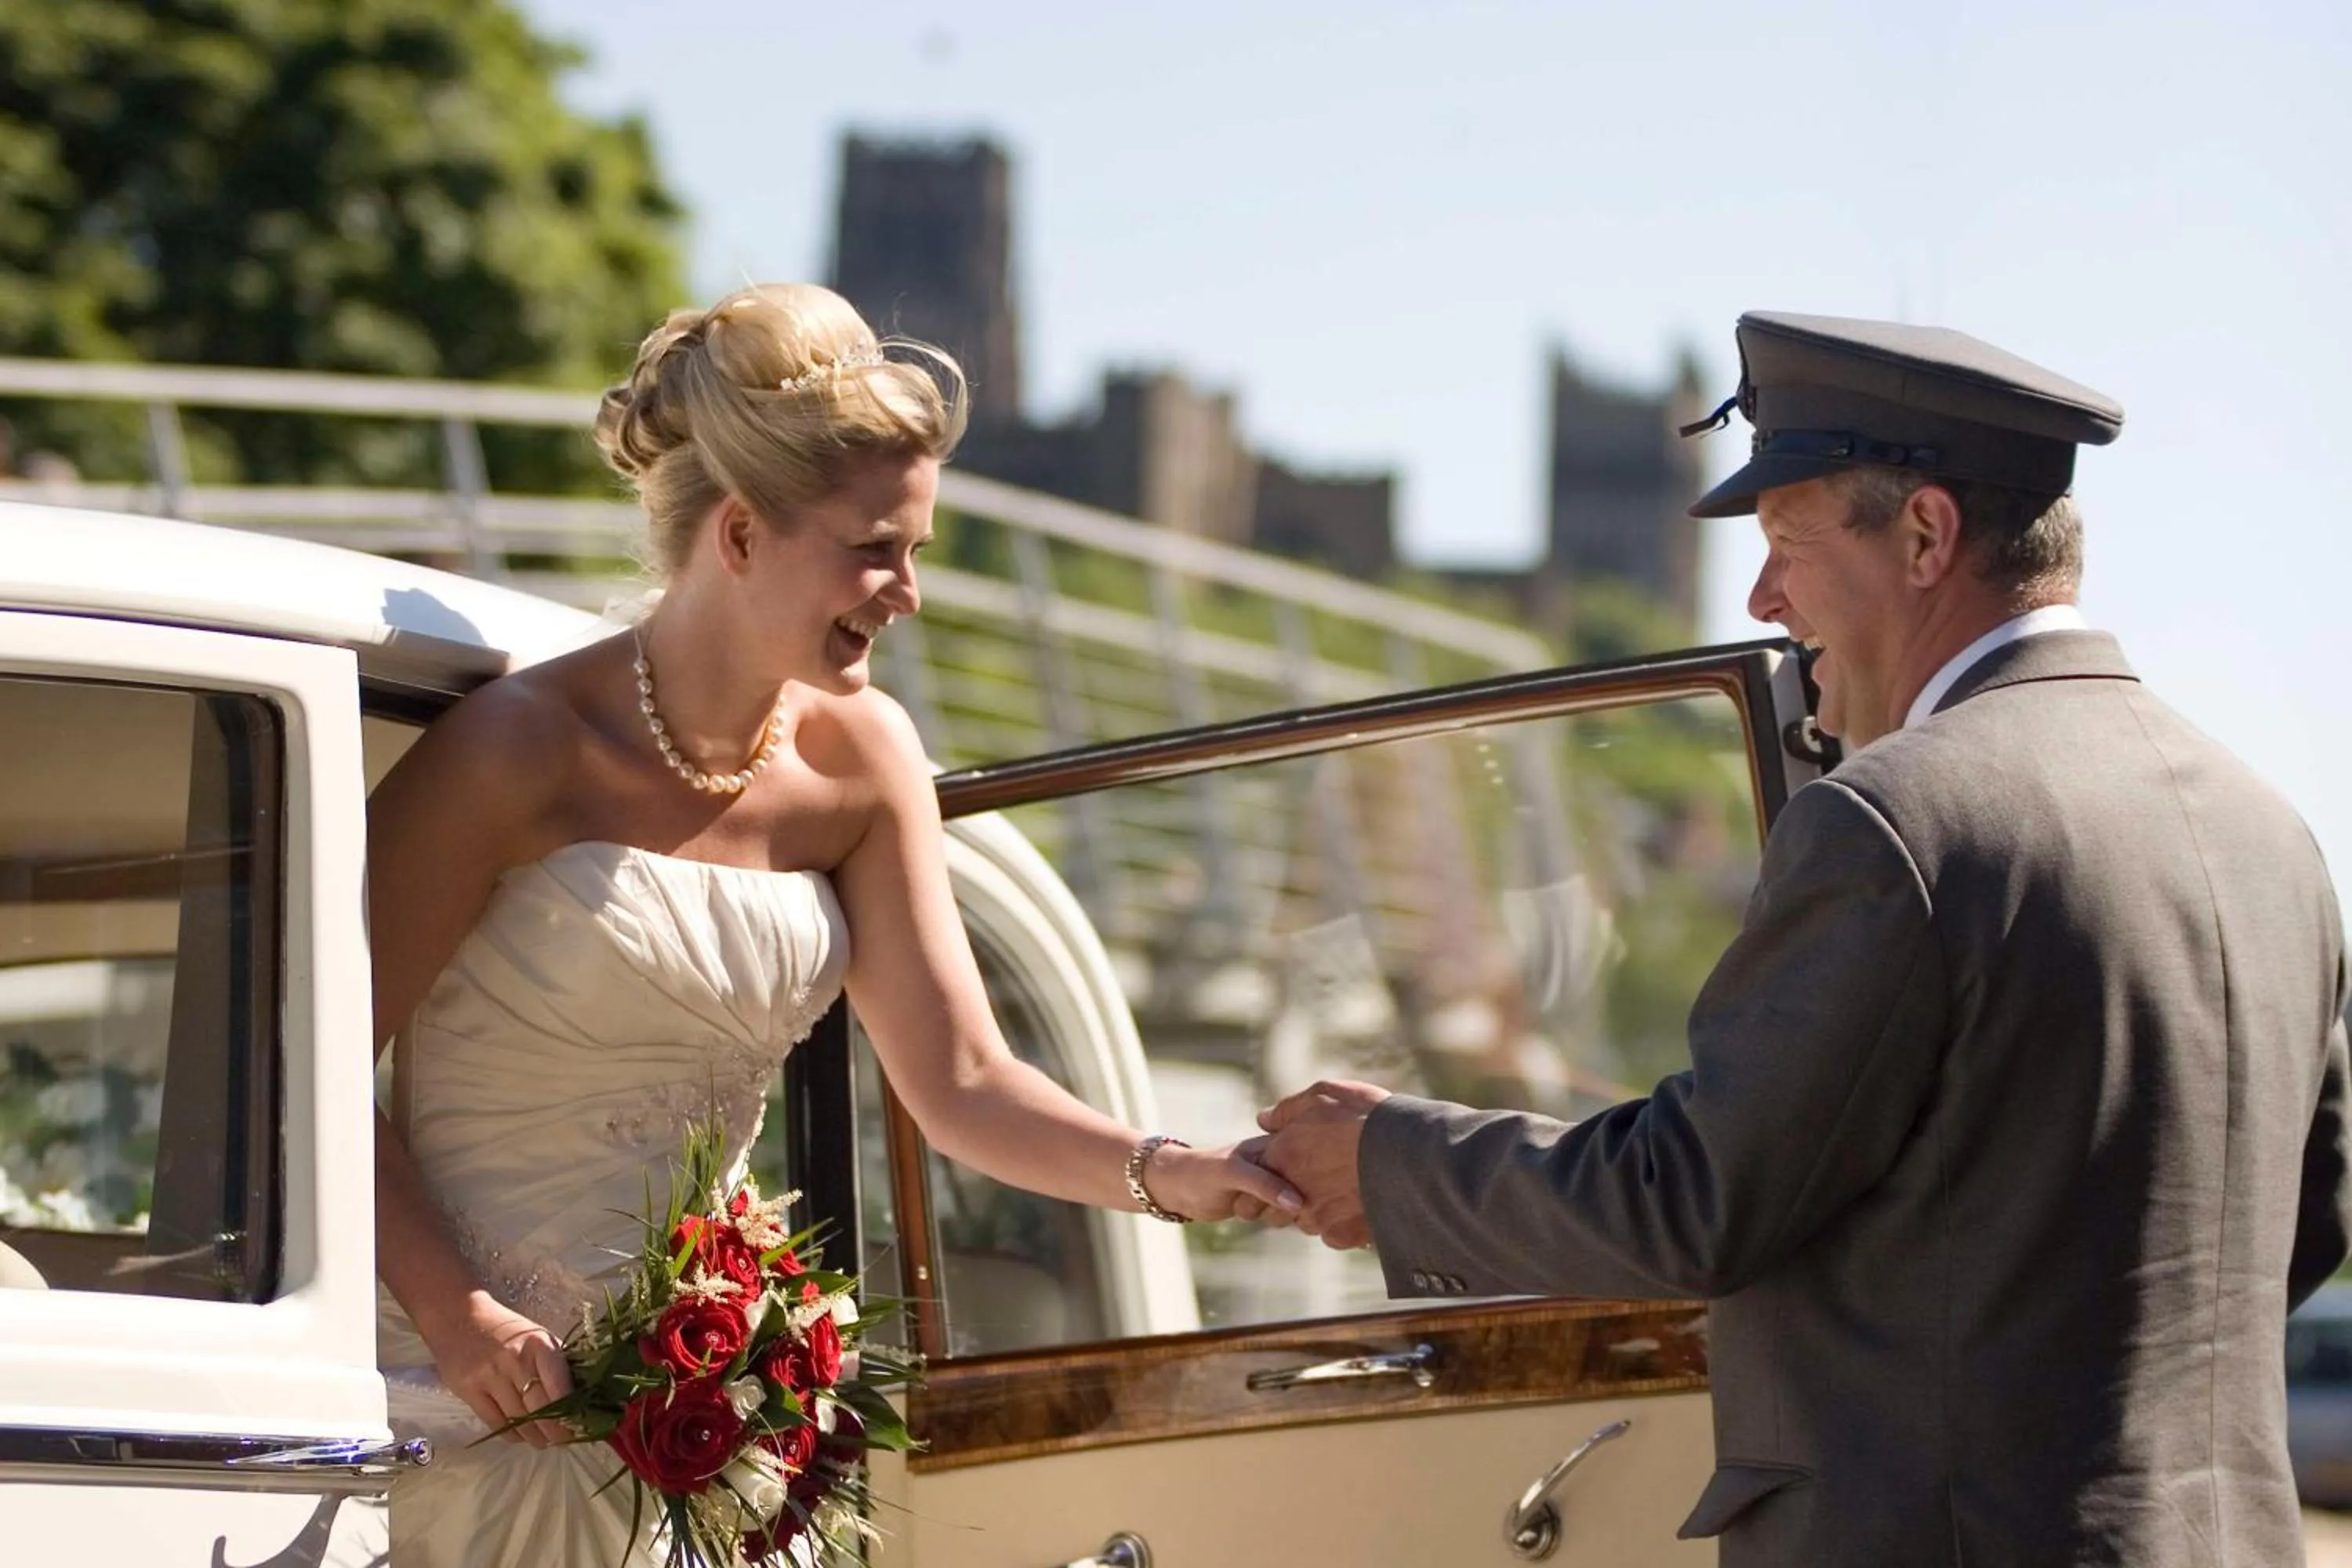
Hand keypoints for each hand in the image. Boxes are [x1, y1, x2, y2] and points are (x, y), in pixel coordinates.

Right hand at [418, 1291, 574, 1446]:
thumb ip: (553, 1365)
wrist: (458, 1317)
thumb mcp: (536, 1337)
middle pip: (540, 1408)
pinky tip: (521, 1436)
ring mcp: (490, 1377)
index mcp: (539, 1345)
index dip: (570, 1412)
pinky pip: (496, 1423)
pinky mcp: (469, 1390)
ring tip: (544, 1441)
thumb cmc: (506, 1330)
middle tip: (563, 1441)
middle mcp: (515, 1360)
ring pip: (519, 1420)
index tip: (579, 1425)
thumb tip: (577, 1399)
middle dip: (556, 1432)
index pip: (559, 1386)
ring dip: (535, 1437)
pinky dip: (512, 1435)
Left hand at [1141, 1139, 1304, 1225]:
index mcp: (1278, 1142)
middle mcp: (1283, 1161)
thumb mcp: (1233, 1174)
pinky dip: (1274, 1220)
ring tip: (1244, 1203)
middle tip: (1253, 1199)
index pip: (1309, 1159)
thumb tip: (1298, 1204)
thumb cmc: (1202, 1172)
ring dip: (1277, 1215)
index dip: (1304, 1180)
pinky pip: (1286, 1216)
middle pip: (1308, 1189)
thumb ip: (1265, 1185)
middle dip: (1288, 1204)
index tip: (1280, 1192)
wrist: (1177, 1188)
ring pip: (1299, 1206)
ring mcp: (1277, 1182)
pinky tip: (1252, 1213)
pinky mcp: (1270, 1201)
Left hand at [1257, 1079, 1391, 1250]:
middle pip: (1275, 1208)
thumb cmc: (1365, 1116)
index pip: (1255, 1177)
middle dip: (1288, 1199)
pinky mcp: (1340, 1236)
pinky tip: (1361, 1204)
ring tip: (1345, 1189)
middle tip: (1318, 1181)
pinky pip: (1333, 1235)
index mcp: (1281, 1155)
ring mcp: (1315, 1216)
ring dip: (1317, 1211)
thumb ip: (1288, 1110)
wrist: (1409, 1152)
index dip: (1268, 1176)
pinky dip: (1343, 1224)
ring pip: (1306, 1221)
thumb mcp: (1324, 1096)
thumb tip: (1265, 1119)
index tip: (1286, 1170)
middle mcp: (1290, 1190)